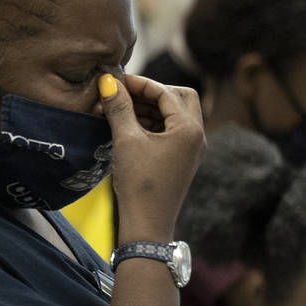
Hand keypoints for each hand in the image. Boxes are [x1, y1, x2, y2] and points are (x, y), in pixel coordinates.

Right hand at [100, 73, 205, 242]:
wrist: (147, 224)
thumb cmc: (139, 183)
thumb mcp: (126, 141)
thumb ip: (119, 107)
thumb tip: (108, 81)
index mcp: (189, 129)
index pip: (166, 92)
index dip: (140, 83)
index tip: (116, 81)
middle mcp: (197, 136)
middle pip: (179, 97)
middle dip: (152, 92)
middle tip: (126, 94)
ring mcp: (191, 149)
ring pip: (175, 114)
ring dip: (151, 108)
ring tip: (122, 109)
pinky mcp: (182, 159)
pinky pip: (172, 131)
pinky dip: (153, 123)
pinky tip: (130, 126)